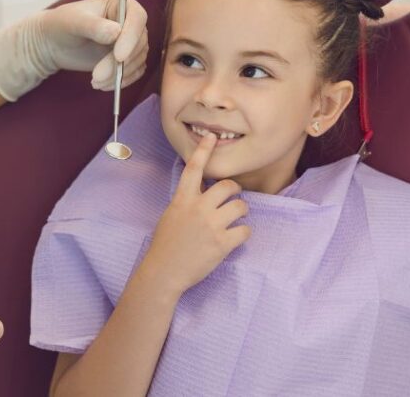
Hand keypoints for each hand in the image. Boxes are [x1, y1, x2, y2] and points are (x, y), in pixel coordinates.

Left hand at [0, 0, 148, 100]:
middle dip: (120, 63)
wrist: (53, 43)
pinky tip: (103, 85)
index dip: (131, 38)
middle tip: (97, 76)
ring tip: (95, 81)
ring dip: (119, 74)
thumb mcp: (74, 22)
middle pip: (139, 43)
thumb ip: (94, 26)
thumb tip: (116, 33)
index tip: (118, 56)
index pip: (137, 18)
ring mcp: (131, 40)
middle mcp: (130, 21)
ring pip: (138, 60)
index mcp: (120, 3)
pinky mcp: (128, 58)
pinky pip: (135, 71)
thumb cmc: (61, 25)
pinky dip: (122, 81)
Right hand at [138, 133, 250, 296]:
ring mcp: (211, 226)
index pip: (194, 169)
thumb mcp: (171, 215)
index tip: (211, 137)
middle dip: (235, 190)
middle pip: (228, 186)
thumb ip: (187, 201)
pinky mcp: (222, 244)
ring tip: (236, 219)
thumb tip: (204, 191)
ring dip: (242, 211)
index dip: (203, 151)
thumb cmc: (166, 244)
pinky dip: (244, 233)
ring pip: (241, 206)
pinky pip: (245, 231)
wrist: (164, 272)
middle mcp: (198, 208)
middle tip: (234, 198)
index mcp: (183, 199)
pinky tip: (236, 238)